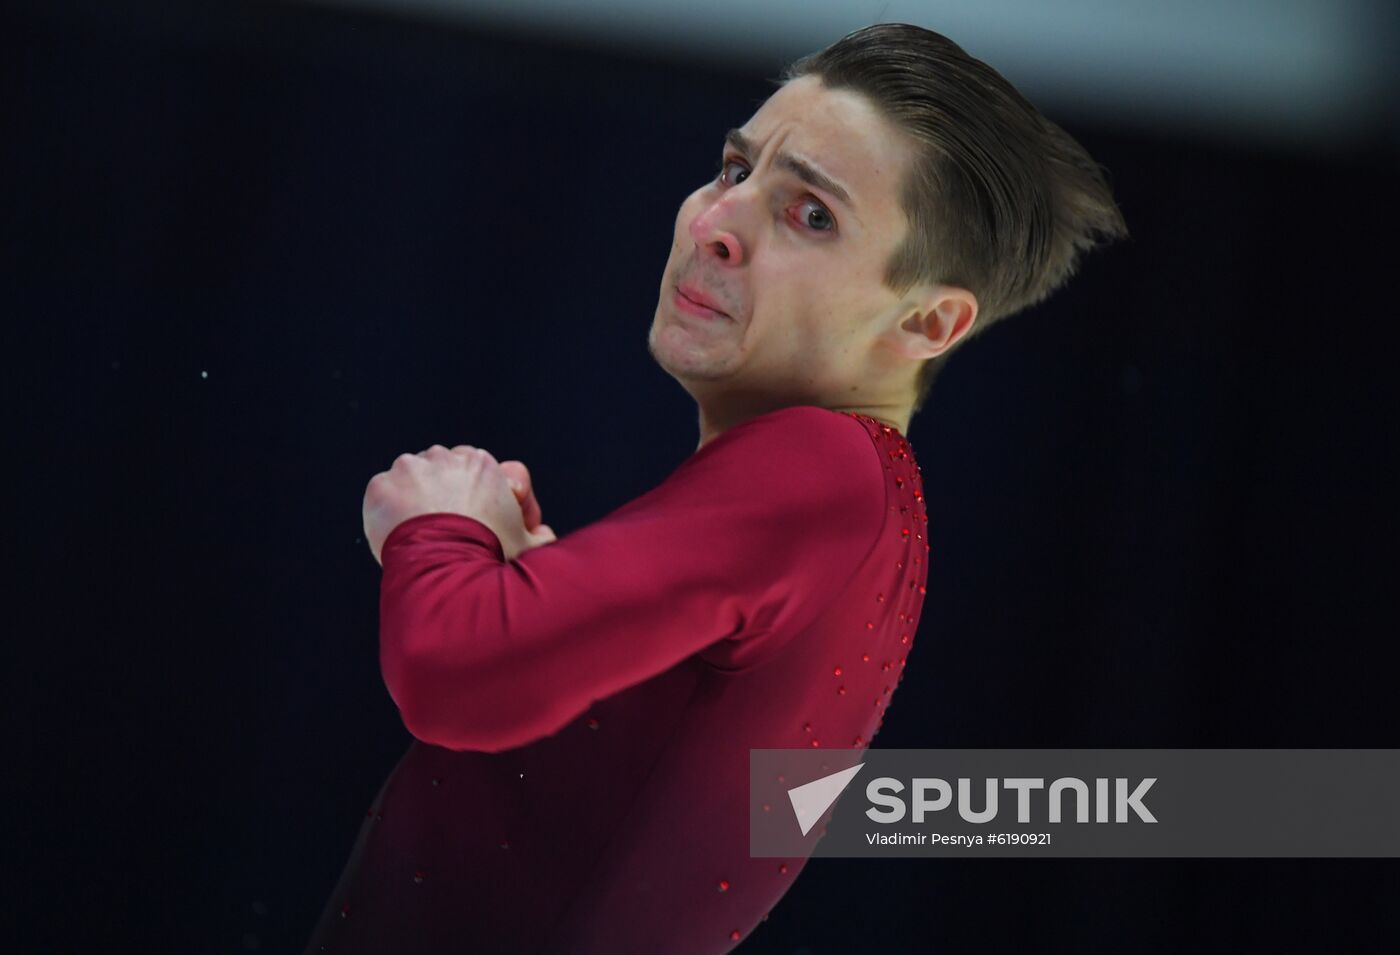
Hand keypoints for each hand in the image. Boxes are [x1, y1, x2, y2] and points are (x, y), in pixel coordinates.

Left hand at [363, 445, 556, 565]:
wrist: (449, 574)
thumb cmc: (492, 559)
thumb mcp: (530, 548)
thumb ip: (539, 535)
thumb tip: (542, 534)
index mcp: (484, 465)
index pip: (486, 472)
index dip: (492, 500)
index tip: (490, 525)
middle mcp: (447, 457)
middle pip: (447, 472)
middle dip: (451, 496)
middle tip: (453, 533)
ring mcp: (411, 469)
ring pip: (414, 480)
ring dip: (418, 500)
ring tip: (424, 537)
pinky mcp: (381, 487)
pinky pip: (384, 495)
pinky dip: (389, 513)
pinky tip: (400, 537)